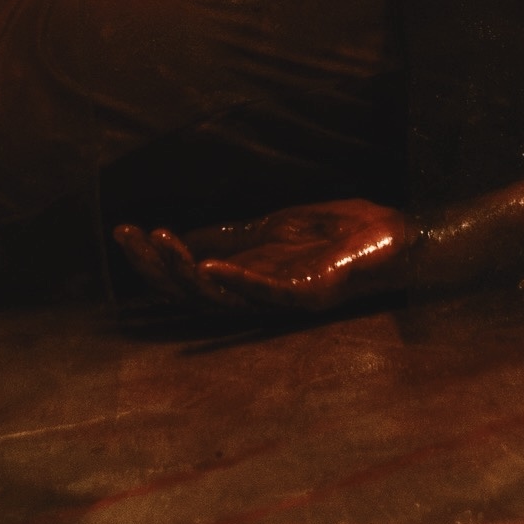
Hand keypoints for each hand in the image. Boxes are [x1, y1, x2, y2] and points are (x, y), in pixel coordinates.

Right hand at [111, 199, 414, 318]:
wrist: (399, 237)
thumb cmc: (344, 234)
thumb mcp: (277, 226)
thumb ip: (234, 235)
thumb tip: (184, 238)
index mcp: (250, 278)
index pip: (188, 277)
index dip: (153, 260)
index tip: (123, 232)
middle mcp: (261, 294)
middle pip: (194, 291)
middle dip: (156, 267)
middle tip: (127, 237)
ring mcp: (286, 296)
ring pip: (222, 295)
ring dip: (186, 270)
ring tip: (159, 241)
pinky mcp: (313, 294)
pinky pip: (269, 294)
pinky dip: (239, 280)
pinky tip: (210, 264)